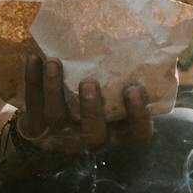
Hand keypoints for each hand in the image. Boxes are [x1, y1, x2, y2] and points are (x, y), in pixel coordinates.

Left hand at [16, 54, 151, 153]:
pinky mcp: (35, 126)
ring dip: (54, 89)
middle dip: (91, 109)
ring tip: (54, 63)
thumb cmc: (93, 106)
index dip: (138, 115)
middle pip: (94, 134)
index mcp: (117, 133)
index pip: (137, 133)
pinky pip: (32, 105)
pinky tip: (34, 59)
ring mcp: (60, 136)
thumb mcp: (115, 102)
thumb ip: (129, 84)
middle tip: (89, 83)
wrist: (48, 130)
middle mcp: (90, 140)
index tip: (134, 89)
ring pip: (56, 117)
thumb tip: (160, 52)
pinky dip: (32, 81)